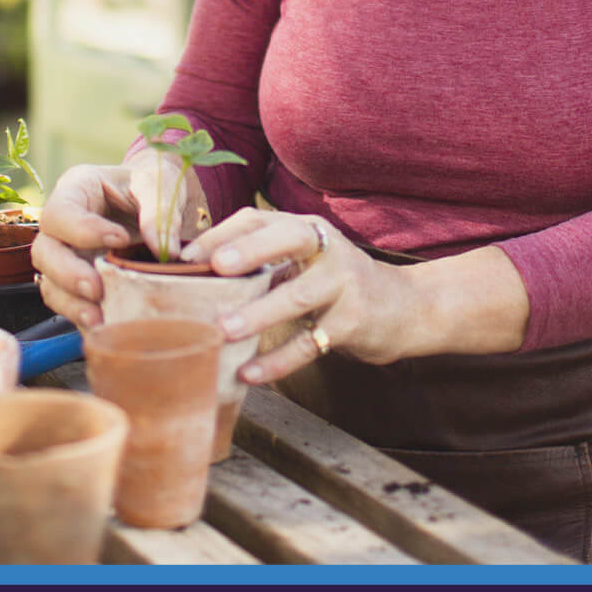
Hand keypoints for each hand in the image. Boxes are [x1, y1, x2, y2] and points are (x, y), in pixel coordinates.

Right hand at [31, 156, 208, 327]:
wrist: (160, 201)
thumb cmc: (154, 183)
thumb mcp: (160, 184)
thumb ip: (159, 212)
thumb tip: (165, 251)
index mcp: (76, 189)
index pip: (61, 212)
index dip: (82, 230)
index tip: (120, 240)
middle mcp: (63, 225)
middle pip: (44, 251)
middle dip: (67, 274)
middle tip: (96, 289)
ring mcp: (68, 256)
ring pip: (50, 282)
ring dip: (71, 303)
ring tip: (99, 318)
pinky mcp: (79, 282)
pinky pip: (70, 304)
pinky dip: (83, 317)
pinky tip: (105, 326)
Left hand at [180, 207, 405, 383]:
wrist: (404, 307)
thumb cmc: (336, 282)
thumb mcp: (306, 261)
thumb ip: (264, 261)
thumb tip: (196, 274)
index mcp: (307, 229)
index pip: (260, 219)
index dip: (223, 234)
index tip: (187, 257)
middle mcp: (329, 249)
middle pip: (289, 239)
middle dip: (251, 250)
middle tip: (214, 267)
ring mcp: (344, 284)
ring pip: (297, 296)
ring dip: (258, 314)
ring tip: (223, 331)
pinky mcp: (353, 322)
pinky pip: (310, 343)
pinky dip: (278, 360)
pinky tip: (249, 372)